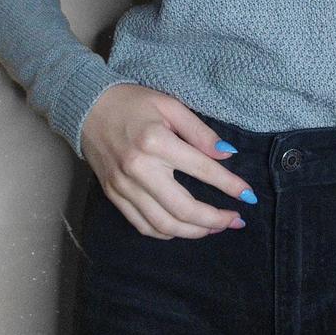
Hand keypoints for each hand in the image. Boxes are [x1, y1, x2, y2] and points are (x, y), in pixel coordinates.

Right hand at [80, 84, 252, 237]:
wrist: (87, 107)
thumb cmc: (133, 102)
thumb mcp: (171, 106)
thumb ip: (200, 132)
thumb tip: (227, 154)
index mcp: (156, 142)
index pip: (202, 170)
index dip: (229, 185)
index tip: (248, 196)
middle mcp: (139, 169)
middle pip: (183, 208)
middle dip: (214, 219)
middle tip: (236, 220)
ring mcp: (123, 186)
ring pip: (163, 223)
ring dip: (194, 231)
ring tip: (214, 227)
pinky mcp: (113, 195)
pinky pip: (142, 225)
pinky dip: (166, 232)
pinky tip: (184, 228)